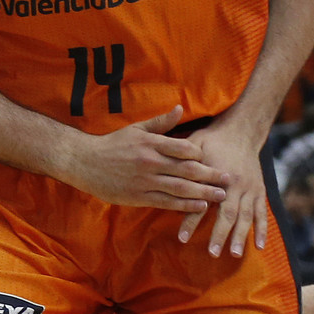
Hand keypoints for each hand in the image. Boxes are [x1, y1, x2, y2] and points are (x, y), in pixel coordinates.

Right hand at [53, 105, 228, 212]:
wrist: (83, 162)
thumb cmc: (111, 144)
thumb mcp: (135, 129)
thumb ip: (160, 123)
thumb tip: (180, 108)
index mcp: (149, 143)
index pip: (183, 148)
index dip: (201, 154)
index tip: (214, 157)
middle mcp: (149, 162)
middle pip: (187, 169)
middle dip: (210, 175)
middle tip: (229, 178)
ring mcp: (145, 181)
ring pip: (181, 188)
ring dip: (204, 192)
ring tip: (222, 195)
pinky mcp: (139, 197)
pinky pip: (168, 202)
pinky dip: (186, 205)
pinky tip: (200, 205)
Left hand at [178, 116, 268, 256]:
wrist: (239, 131)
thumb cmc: (210, 140)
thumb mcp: (193, 146)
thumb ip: (180, 163)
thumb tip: (160, 177)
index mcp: (216, 174)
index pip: (200, 201)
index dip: (190, 220)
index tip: (182, 239)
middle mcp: (234, 184)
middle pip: (227, 213)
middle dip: (219, 234)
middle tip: (211, 253)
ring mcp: (250, 189)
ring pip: (246, 216)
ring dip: (240, 236)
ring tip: (234, 254)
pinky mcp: (259, 191)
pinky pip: (262, 213)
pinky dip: (262, 229)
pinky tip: (260, 246)